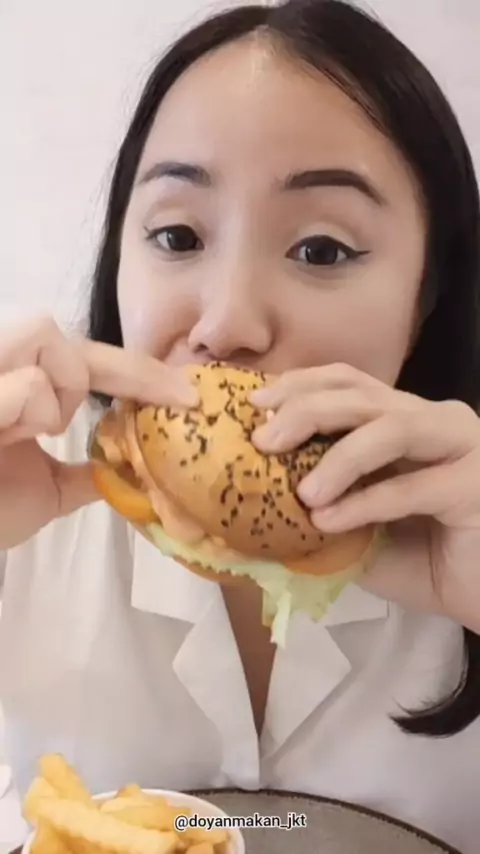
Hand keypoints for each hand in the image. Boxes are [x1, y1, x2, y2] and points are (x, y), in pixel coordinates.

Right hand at [0, 316, 196, 549]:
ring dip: (50, 393)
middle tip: (54, 426)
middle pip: (52, 328)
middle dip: (73, 375)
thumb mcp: (45, 493)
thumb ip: (84, 474)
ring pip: (41, 335)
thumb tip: (124, 470)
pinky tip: (5, 437)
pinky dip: (30, 411)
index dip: (140, 374)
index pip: (85, 359)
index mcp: (13, 386)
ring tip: (22, 433)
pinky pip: (26, 383)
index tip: (190, 397)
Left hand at [250, 364, 479, 631]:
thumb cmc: (425, 561)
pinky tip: (329, 522)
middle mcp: (434, 420)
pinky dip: (365, 502)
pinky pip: (411, 487)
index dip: (300, 387)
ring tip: (302, 493)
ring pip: (390, 428)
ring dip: (338, 457)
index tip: (255, 407)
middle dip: (306, 412)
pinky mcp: (475, 485)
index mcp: (405, 420)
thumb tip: (252, 504)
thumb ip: (319, 510)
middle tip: (263, 441)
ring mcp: (460, 446)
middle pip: (362, 396)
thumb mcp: (358, 531)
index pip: (348, 383)